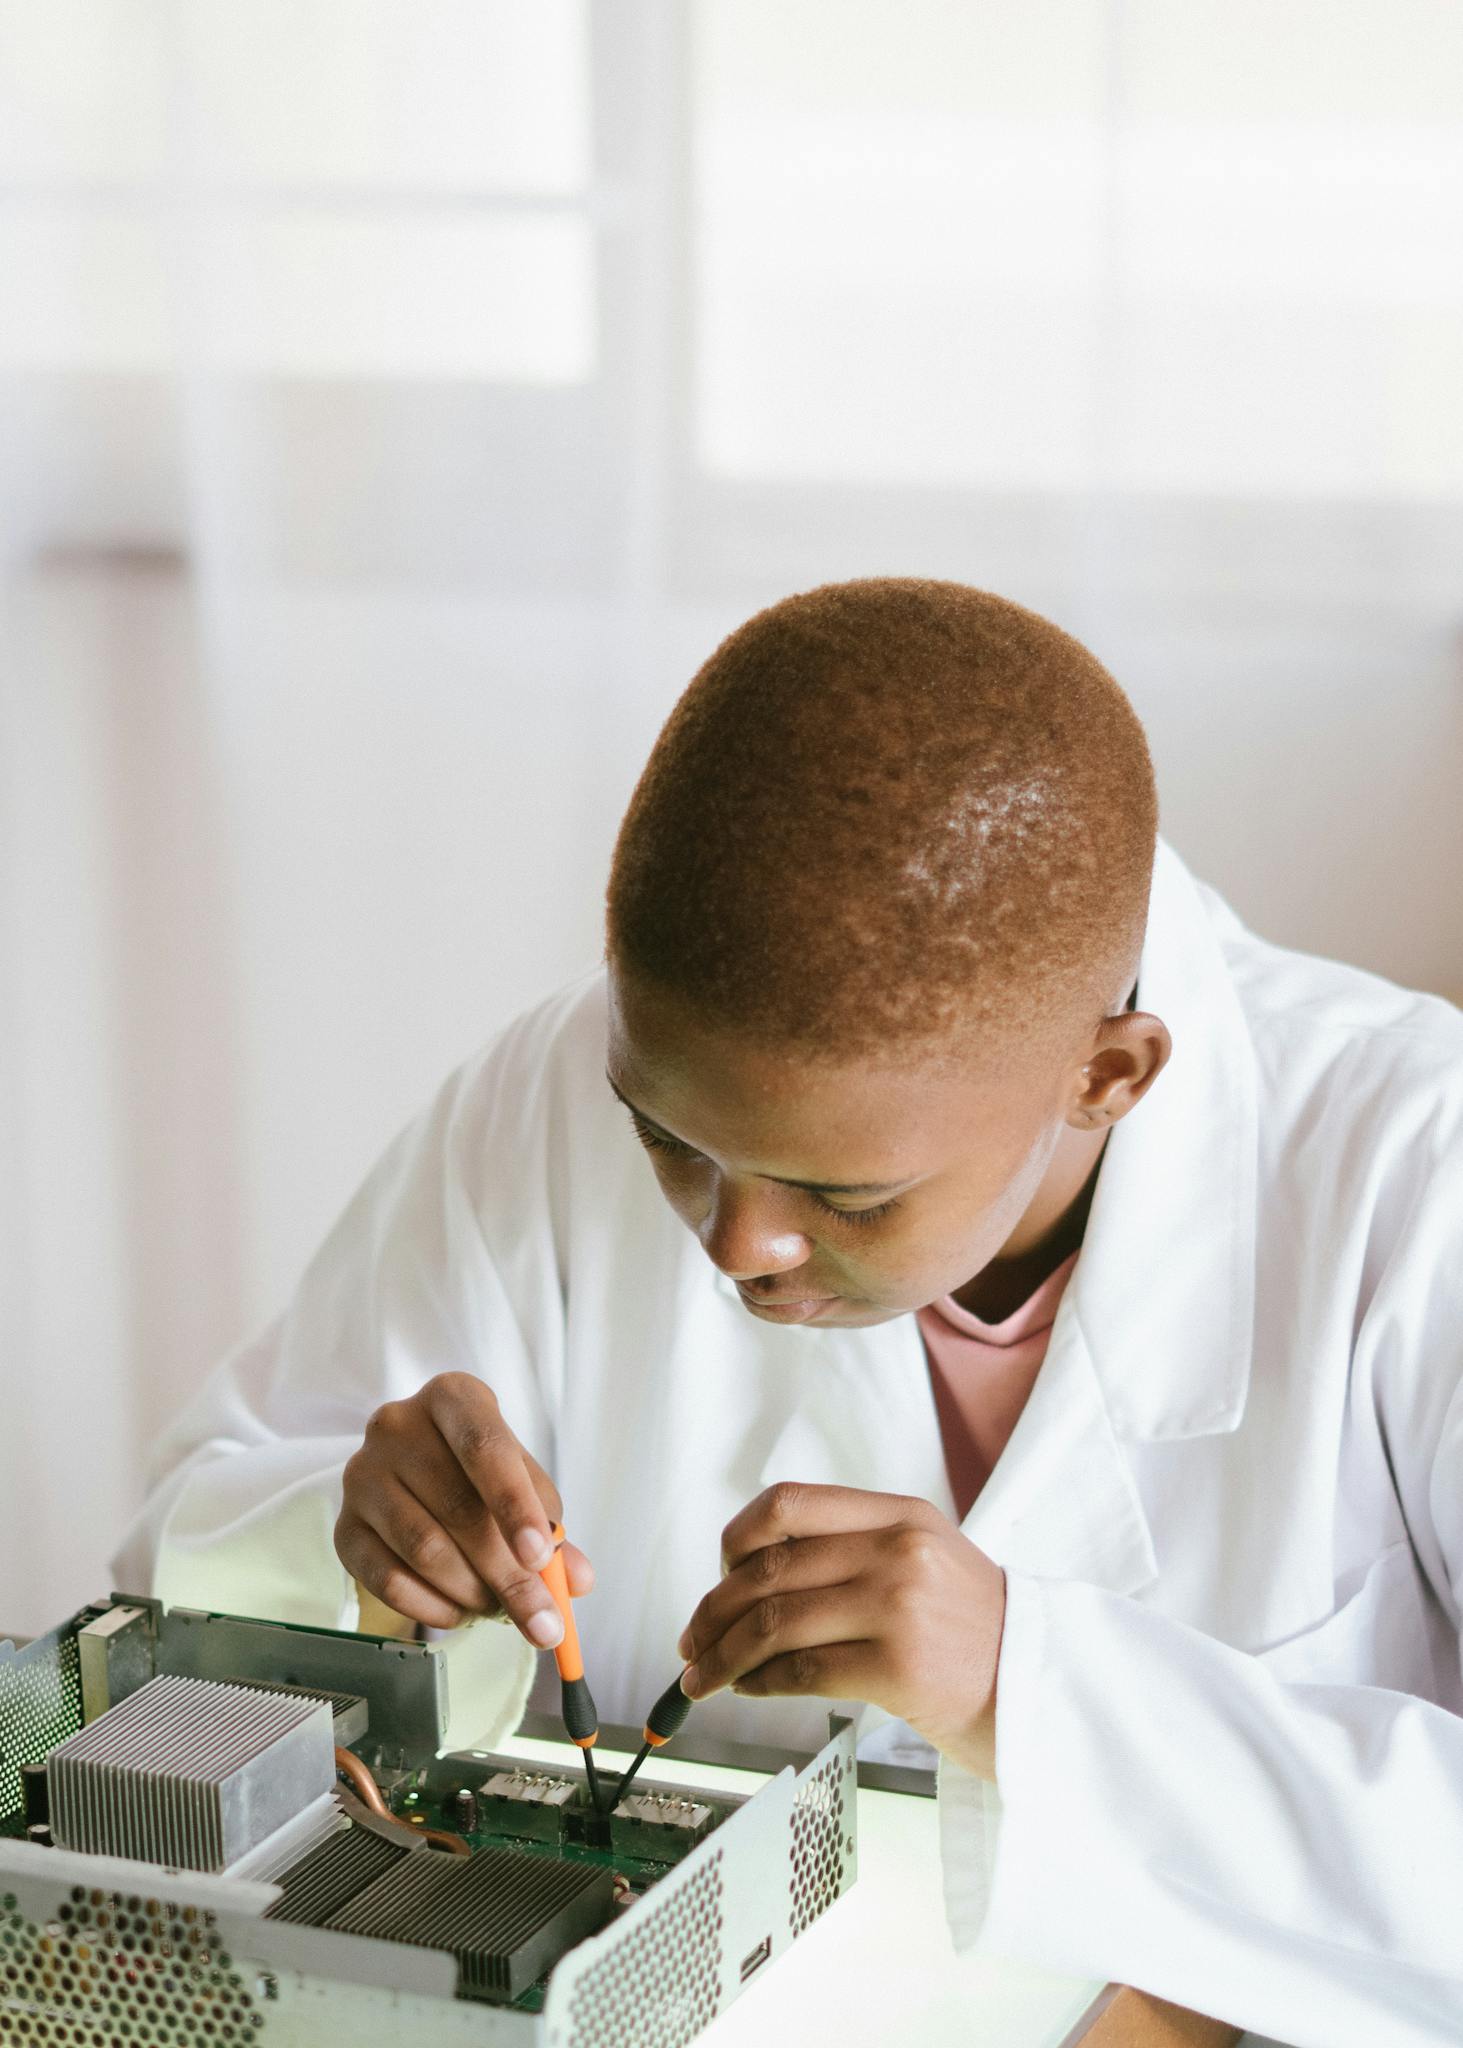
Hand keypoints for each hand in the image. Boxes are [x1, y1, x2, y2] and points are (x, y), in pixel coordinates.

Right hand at [335, 1372, 592, 1644]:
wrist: (414, 1480)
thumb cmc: (479, 1474)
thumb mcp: (521, 1483)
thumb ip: (550, 1527)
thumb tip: (576, 1580)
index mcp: (452, 1397)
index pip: (483, 1446)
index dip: (514, 1504)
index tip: (540, 1557)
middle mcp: (396, 1425)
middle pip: (457, 1507)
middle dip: (507, 1573)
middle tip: (540, 1619)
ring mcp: (362, 1475)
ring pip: (423, 1548)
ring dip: (472, 1592)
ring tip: (499, 1608)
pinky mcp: (343, 1527)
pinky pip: (387, 1580)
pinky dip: (433, 1607)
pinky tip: (460, 1612)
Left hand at [677, 1483, 1005, 1778]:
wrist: (1040, 1687)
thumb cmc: (973, 1631)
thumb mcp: (926, 1558)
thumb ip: (855, 1549)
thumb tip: (752, 1576)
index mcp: (899, 1514)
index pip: (789, 1502)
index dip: (736, 1539)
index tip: (719, 1574)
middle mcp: (897, 1549)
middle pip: (770, 1568)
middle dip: (714, 1610)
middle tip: (692, 1640)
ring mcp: (899, 1606)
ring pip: (775, 1621)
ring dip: (724, 1654)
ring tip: (703, 1676)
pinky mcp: (899, 1666)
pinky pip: (801, 1669)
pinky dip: (759, 1682)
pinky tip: (747, 1689)